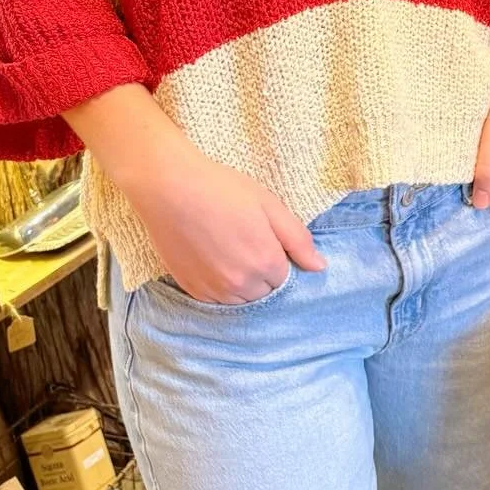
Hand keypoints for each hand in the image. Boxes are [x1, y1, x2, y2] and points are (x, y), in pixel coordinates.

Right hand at [123, 133, 325, 305]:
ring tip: (229, 250)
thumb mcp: (270, 205)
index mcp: (266, 262)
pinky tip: (213, 259)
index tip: (264, 238)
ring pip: (241, 299)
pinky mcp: (192, 289)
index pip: (285, 277)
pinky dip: (221, 287)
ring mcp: (214, 290)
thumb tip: (320, 267)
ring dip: (243, 283)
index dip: (278, 257)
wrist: (170, 188)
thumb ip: (298, 239)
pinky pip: (217, 301)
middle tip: (246, 241)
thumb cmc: (222, 189)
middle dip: (263, 273)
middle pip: (265, 291)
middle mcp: (241, 283)